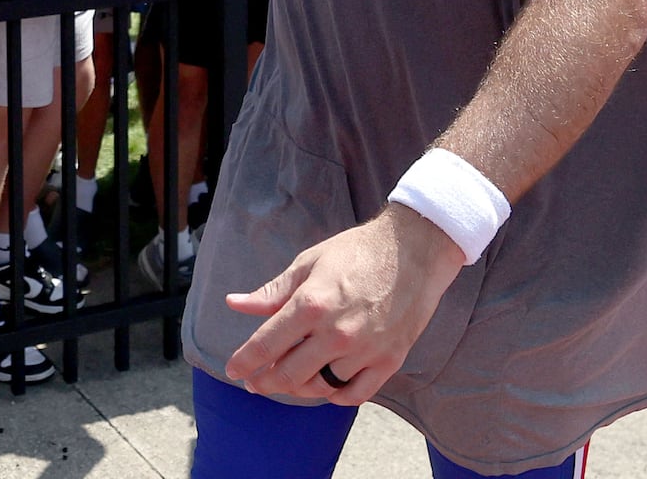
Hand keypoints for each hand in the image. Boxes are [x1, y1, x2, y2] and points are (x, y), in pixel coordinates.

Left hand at [223, 204, 464, 405]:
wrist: (413, 251)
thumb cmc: (356, 252)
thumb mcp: (307, 263)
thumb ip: (272, 292)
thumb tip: (235, 303)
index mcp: (311, 305)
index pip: (266, 344)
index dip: (245, 361)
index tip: (233, 370)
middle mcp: (336, 333)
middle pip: (289, 374)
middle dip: (265, 381)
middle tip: (254, 382)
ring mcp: (364, 351)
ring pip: (321, 387)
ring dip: (299, 387)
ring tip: (288, 379)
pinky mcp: (389, 361)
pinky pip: (355, 394)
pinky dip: (336, 395)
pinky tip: (325, 386)